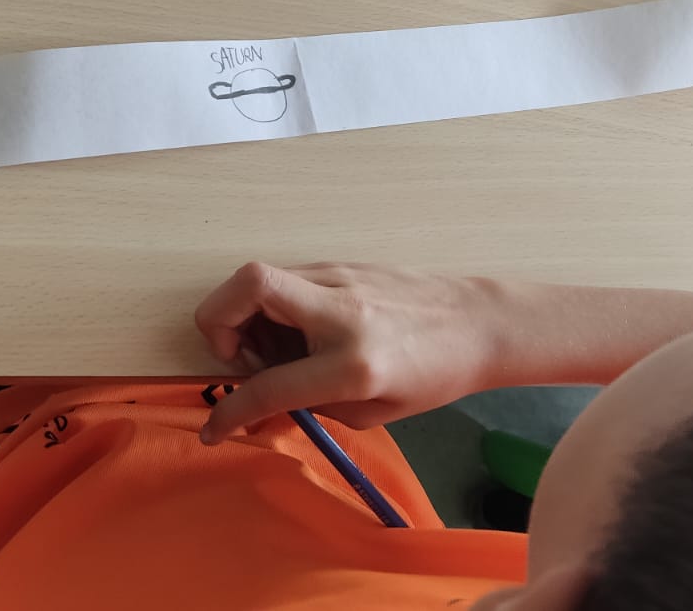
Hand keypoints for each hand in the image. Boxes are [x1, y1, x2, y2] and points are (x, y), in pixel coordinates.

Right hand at [193, 262, 516, 441]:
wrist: (479, 324)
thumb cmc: (434, 375)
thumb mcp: (372, 412)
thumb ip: (310, 406)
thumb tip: (262, 403)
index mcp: (353, 363)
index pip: (269, 385)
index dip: (230, 412)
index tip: (213, 429)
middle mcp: (341, 312)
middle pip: (247, 286)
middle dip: (218, 323)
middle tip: (241, 360)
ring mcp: (340, 277)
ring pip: (258, 277)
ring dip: (245, 316)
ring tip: (275, 351)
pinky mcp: (341, 263)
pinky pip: (285, 279)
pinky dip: (272, 306)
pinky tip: (298, 332)